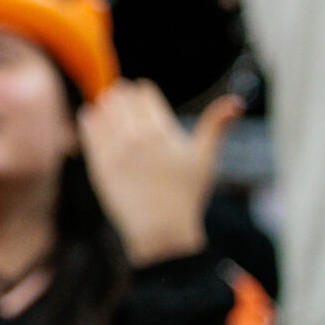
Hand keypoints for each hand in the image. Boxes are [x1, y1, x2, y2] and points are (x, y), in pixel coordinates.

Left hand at [78, 83, 239, 266]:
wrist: (161, 232)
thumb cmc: (186, 195)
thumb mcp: (205, 158)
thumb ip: (217, 125)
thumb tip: (237, 102)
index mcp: (161, 132)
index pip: (143, 93)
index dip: (144, 92)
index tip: (144, 95)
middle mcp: (135, 139)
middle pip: (121, 98)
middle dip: (124, 96)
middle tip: (127, 100)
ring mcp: (113, 152)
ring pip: (103, 110)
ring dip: (106, 105)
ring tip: (112, 108)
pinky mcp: (98, 165)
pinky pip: (88, 129)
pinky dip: (90, 119)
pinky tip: (93, 117)